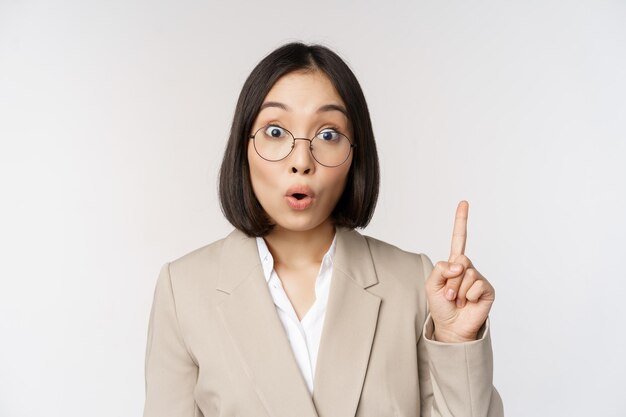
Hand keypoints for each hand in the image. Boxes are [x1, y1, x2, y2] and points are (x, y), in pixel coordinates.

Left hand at [425, 201, 495, 342]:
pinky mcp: (487, 289)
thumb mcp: (431, 284)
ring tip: (457, 301)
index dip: (461, 221)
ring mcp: (478, 278)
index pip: (459, 238)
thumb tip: (460, 264)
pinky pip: (476, 285)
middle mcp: (468, 268)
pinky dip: (468, 296)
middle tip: (449, 294)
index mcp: (454, 263)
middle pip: (459, 260)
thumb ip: (440, 269)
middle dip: (450, 279)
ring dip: (457, 290)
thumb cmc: (441, 306)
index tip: (464, 202)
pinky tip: (468, 303)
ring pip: (466, 274)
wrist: (451, 327)